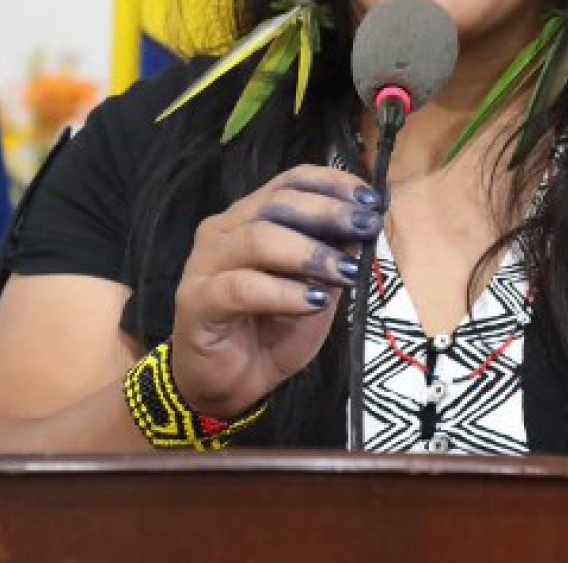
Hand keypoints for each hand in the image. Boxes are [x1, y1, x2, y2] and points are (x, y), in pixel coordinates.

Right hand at [168, 164, 381, 418]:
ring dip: (309, 253)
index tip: (370, 199)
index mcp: (249, 217)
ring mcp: (204, 264)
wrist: (230, 385)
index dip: (332, 184)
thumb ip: (333, 256)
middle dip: (328, 213)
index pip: (289, 181)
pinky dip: (284, 292)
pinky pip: (242, 288)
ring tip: (346, 272)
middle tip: (366, 228)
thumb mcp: (316, 289)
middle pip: (276, 204)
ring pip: (258, 239)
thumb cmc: (271, 331)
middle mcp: (222, 230)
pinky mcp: (196, 301)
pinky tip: (314, 302)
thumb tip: (365, 225)